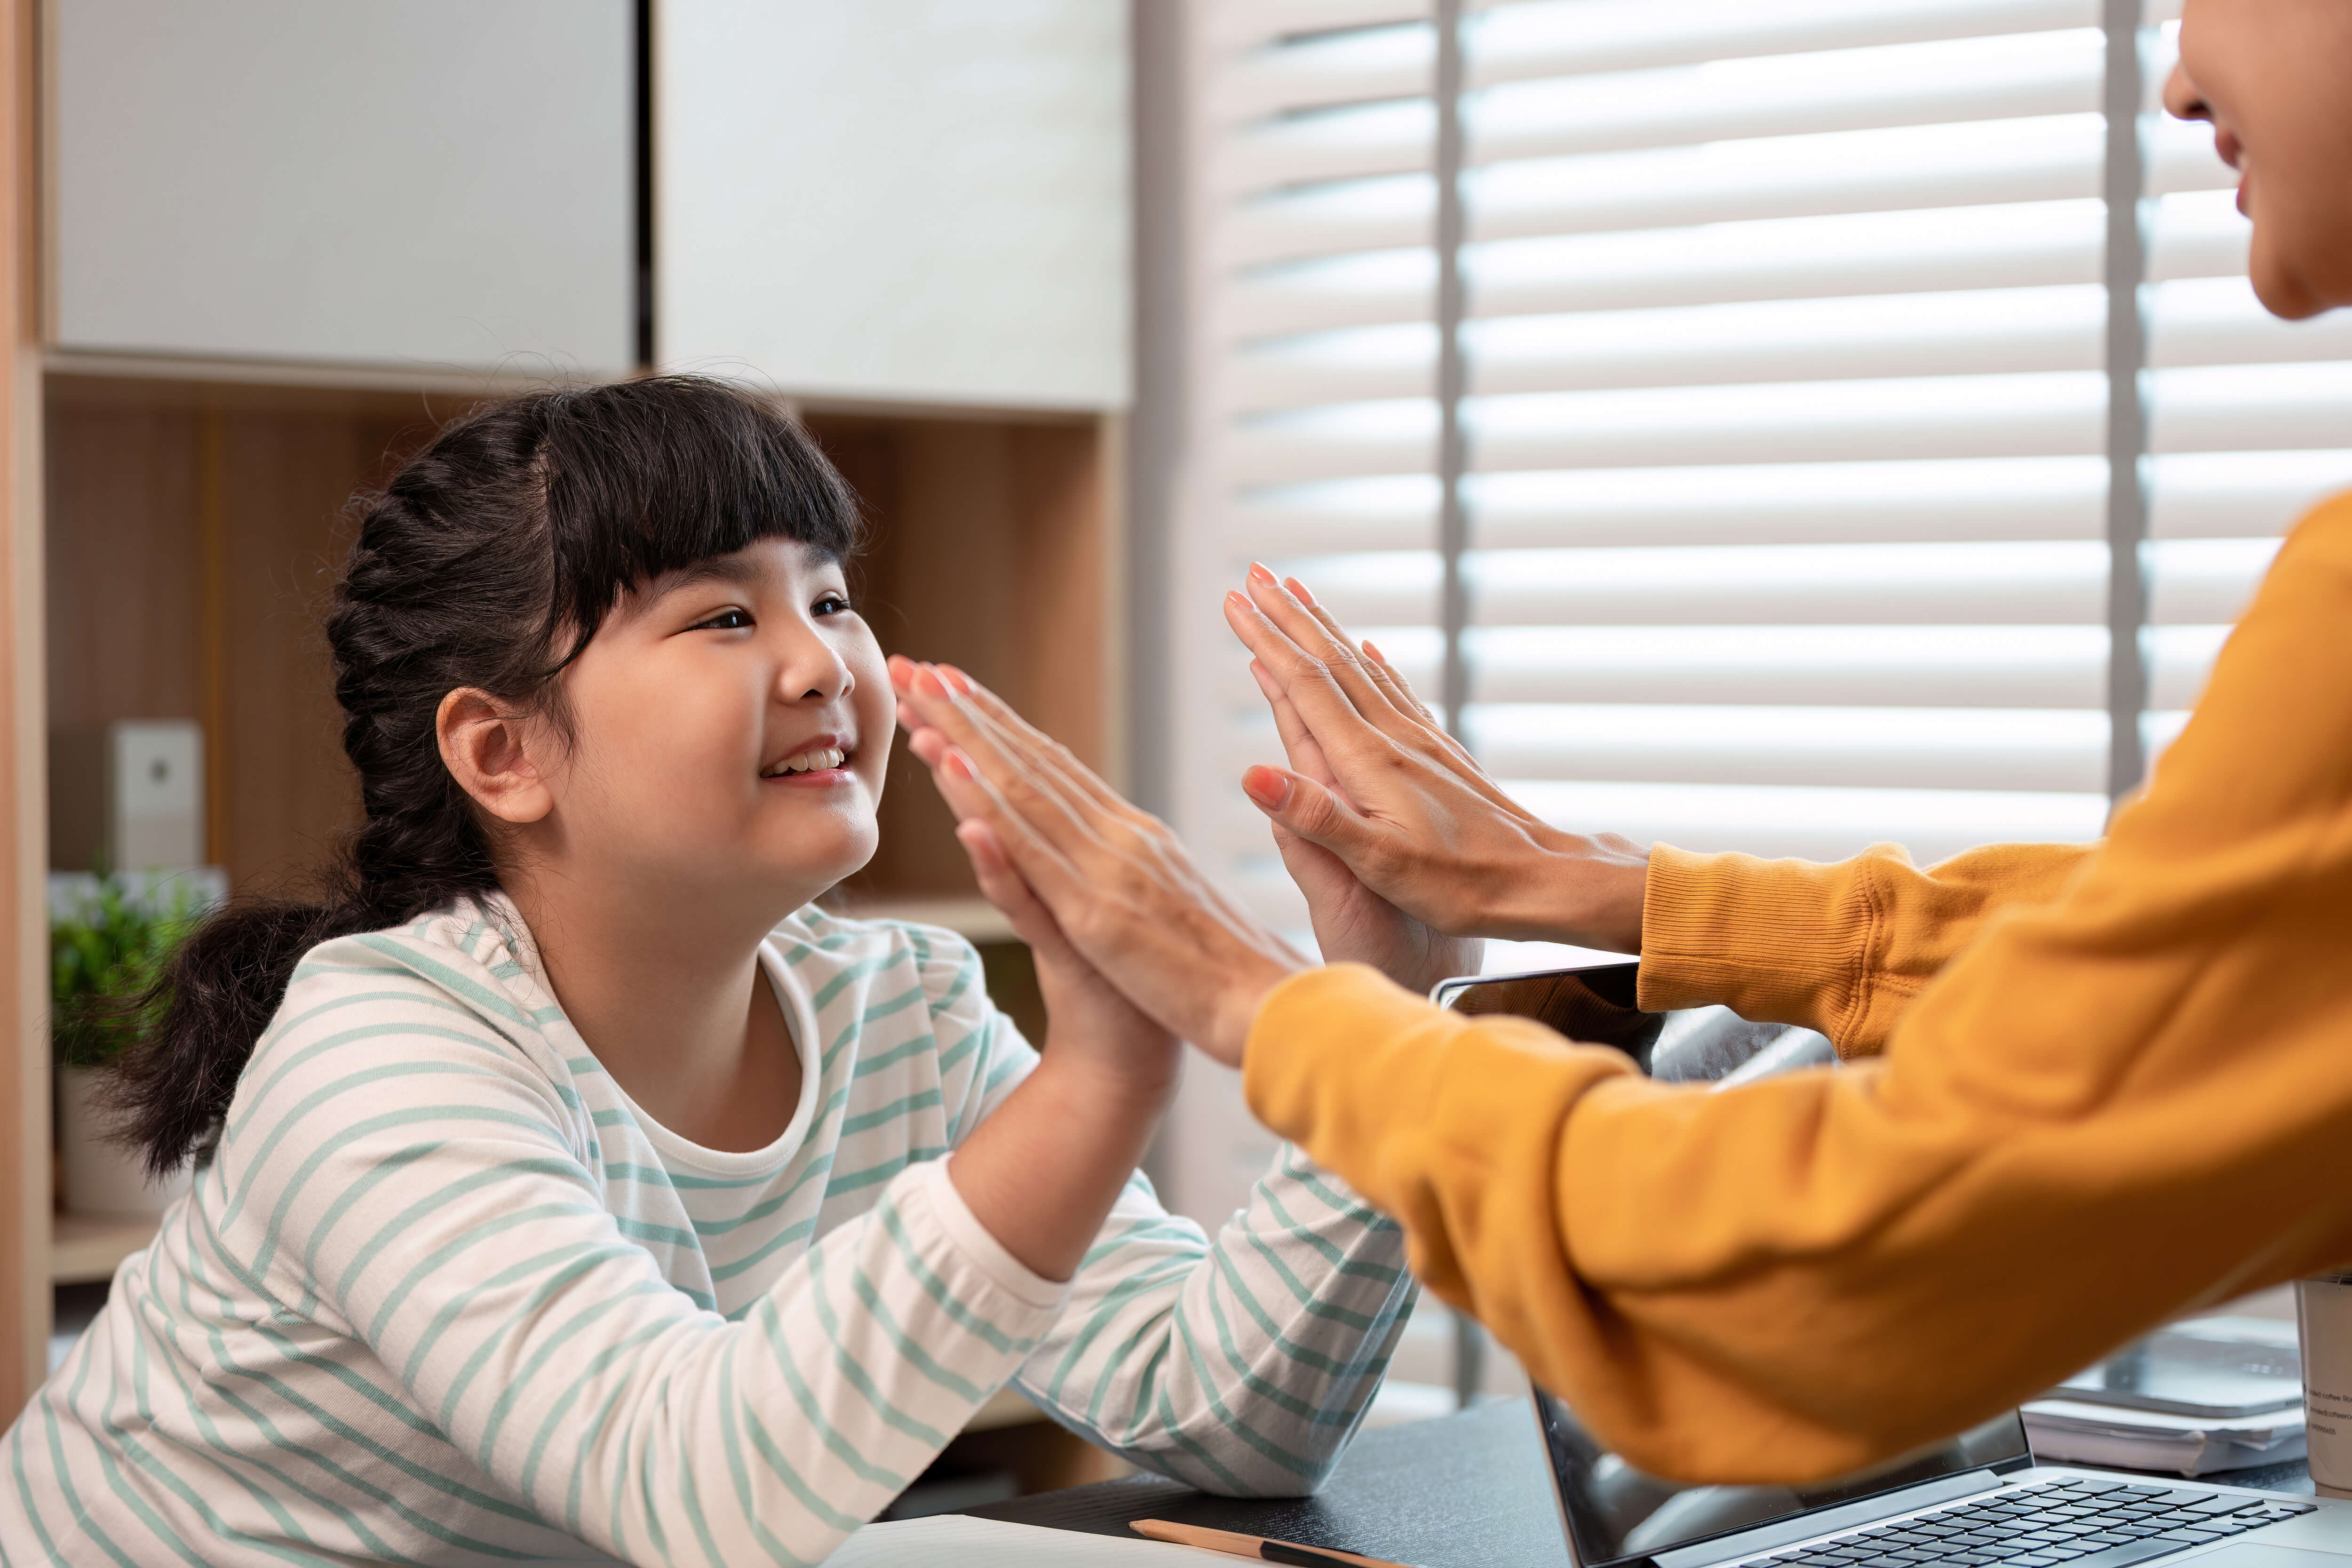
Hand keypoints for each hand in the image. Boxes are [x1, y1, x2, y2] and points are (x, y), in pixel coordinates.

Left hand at [890, 655, 1306, 1067]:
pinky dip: (991, 812)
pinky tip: (953, 776)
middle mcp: (1120, 839)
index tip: (953, 684)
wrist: (1262, 1015)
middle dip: (968, 713)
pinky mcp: (1098, 918)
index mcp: (1134, 837)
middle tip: (916, 667)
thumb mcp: (1158, 914)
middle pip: (1031, 764)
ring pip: (1022, 794)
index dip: (1001, 723)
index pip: (1055, 767)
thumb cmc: (1214, 980)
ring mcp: (1109, 873)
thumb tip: (1098, 852)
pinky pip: (1032, 858)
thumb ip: (1124, 876)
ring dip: (966, 741)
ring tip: (921, 695)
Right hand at [1224, 565, 1648, 950]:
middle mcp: (1394, 738)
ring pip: (1361, 667)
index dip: (1265, 639)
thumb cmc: (1462, 884)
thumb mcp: (1380, 862)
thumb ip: (1315, 816)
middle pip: (1330, 660)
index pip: (1305, 683)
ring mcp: (1419, 741)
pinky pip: (1396, 691)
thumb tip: (1253, 774)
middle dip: (1287, 615)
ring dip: (1324, 628)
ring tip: (1299, 595)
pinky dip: (1373, 663)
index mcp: (1370, 760)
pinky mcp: (1438, 753)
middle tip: (1255, 574)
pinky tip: (1369, 650)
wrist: (1538, 881)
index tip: (1233, 601)